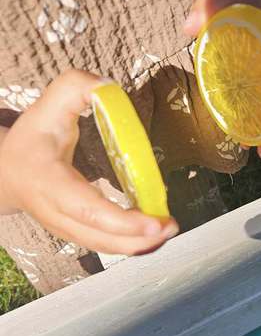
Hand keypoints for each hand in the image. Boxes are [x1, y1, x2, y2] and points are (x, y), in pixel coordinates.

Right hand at [0, 69, 177, 254]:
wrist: (6, 174)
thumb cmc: (31, 140)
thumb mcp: (47, 107)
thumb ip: (75, 88)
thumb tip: (108, 88)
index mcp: (51, 183)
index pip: (88, 210)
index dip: (121, 221)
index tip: (153, 223)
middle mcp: (58, 214)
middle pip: (101, 238)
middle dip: (139, 239)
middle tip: (170, 226)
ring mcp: (67, 230)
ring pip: (105, 247)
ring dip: (139, 245)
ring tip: (167, 229)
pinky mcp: (77, 235)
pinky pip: (107, 244)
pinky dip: (132, 243)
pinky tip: (153, 233)